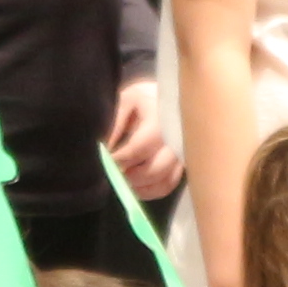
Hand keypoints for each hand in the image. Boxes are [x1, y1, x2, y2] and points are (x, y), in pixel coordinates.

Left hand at [104, 78, 182, 204]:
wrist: (168, 96)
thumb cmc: (142, 97)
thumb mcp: (124, 101)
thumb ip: (114, 125)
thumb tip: (104, 152)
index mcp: (160, 117)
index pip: (139, 147)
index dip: (120, 159)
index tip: (106, 161)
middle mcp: (177, 138)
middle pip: (155, 169)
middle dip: (130, 177)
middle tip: (114, 174)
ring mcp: (183, 152)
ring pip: (164, 181)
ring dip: (141, 187)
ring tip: (123, 180)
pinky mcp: (184, 162)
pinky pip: (169, 184)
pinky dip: (151, 191)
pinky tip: (135, 187)